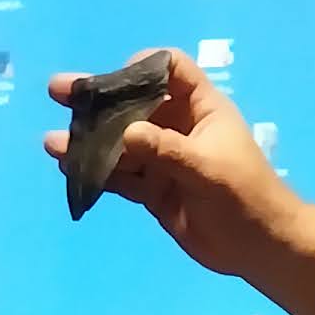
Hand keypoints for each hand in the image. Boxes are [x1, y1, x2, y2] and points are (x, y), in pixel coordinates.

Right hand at [43, 48, 290, 277]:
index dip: (143, 66)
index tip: (117, 78)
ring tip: (54, 143)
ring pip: (120, 143)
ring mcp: (163, 159)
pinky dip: (98, 174)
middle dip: (98, 99)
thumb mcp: (208, 168)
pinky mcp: (154, 190)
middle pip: (134, 103)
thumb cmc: (245, 196)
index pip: (171, 69)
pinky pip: (121, 177)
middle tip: (59, 91)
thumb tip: (126, 133)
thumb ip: (166, 150)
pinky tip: (70, 170)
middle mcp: (178, 127)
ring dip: (89, 142)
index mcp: (201, 108)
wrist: (260, 247)